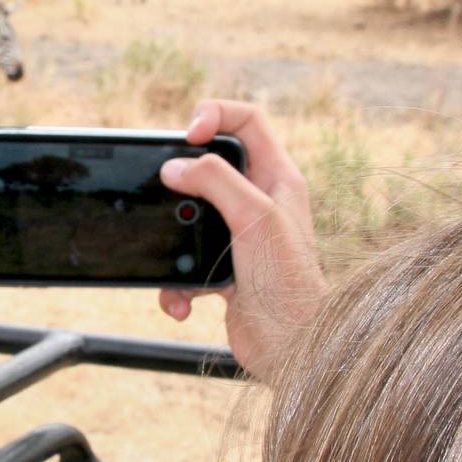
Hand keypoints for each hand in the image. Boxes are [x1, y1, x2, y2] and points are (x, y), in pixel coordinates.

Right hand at [158, 100, 325, 380]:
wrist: (294, 347)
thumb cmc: (290, 281)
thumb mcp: (256, 216)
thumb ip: (215, 181)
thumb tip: (174, 168)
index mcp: (278, 177)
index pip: (248, 121)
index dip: (215, 114)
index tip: (189, 133)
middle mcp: (261, 203)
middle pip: (211, 166)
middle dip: (183, 180)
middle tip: (167, 187)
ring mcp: (241, 237)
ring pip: (190, 219)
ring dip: (174, 241)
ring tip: (175, 256)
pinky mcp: (224, 271)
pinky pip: (185, 267)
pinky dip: (176, 286)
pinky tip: (183, 304)